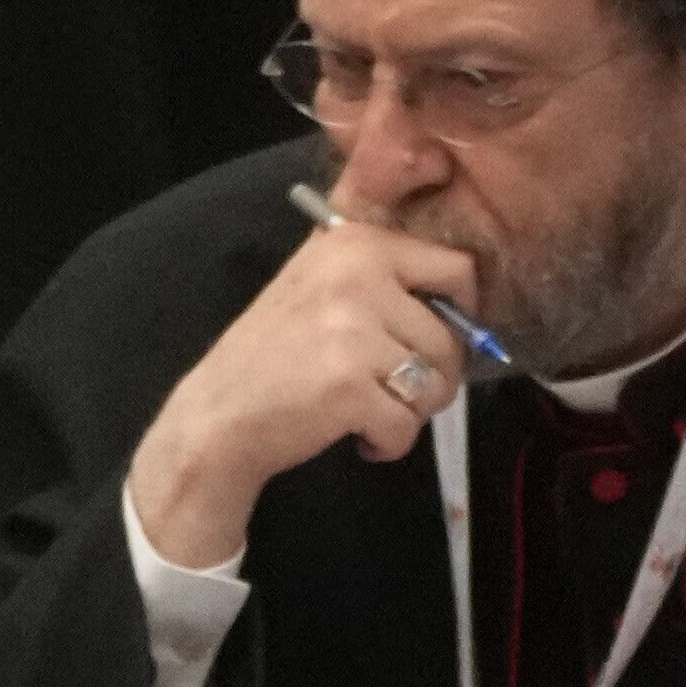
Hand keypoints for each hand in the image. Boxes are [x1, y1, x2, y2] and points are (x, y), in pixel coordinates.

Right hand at [126, 207, 496, 571]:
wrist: (218, 417)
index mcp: (357, 243)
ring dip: (412, 412)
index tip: (432, 338)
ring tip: (372, 412)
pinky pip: (407, 425)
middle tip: (395, 392)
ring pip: (435, 384)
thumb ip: (381, 269)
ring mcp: (354, 331)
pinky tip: (360, 436)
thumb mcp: (319, 281)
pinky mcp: (350, 386)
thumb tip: (468, 284)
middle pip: (450, 336)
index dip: (459, 311)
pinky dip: (389, 443)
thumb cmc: (273, 355)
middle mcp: (358, 275)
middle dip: (435, 377)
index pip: (456, 267)